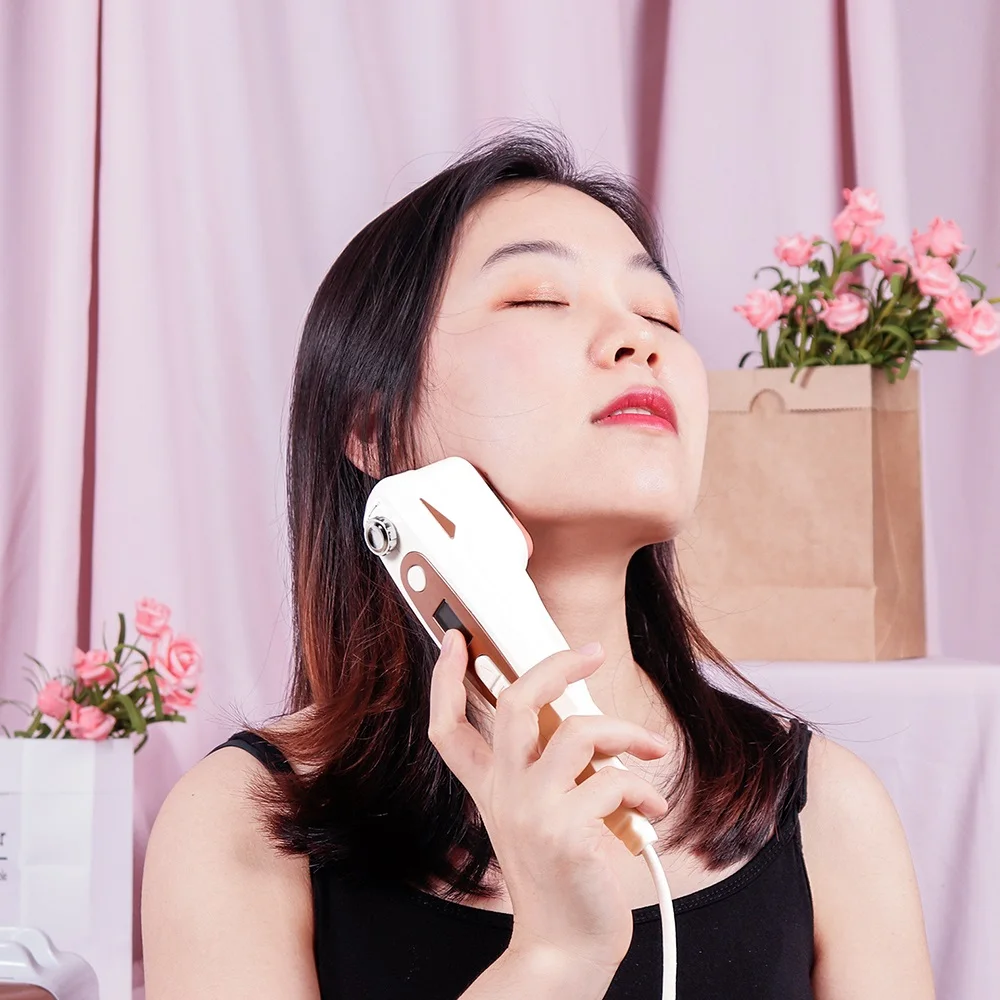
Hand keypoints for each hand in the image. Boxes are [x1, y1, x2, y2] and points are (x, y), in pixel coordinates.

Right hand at [428, 630, 669, 974]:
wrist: (564, 950)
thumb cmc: (561, 880)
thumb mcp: (540, 818)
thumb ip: (551, 771)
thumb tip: (591, 727)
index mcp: (492, 788)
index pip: (448, 727)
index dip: (446, 680)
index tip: (455, 639)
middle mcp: (505, 794)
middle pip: (513, 704)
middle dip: (555, 666)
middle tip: (591, 653)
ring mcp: (533, 811)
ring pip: (579, 732)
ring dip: (627, 735)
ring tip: (651, 749)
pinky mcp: (567, 833)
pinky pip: (614, 783)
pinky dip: (643, 792)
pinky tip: (651, 810)